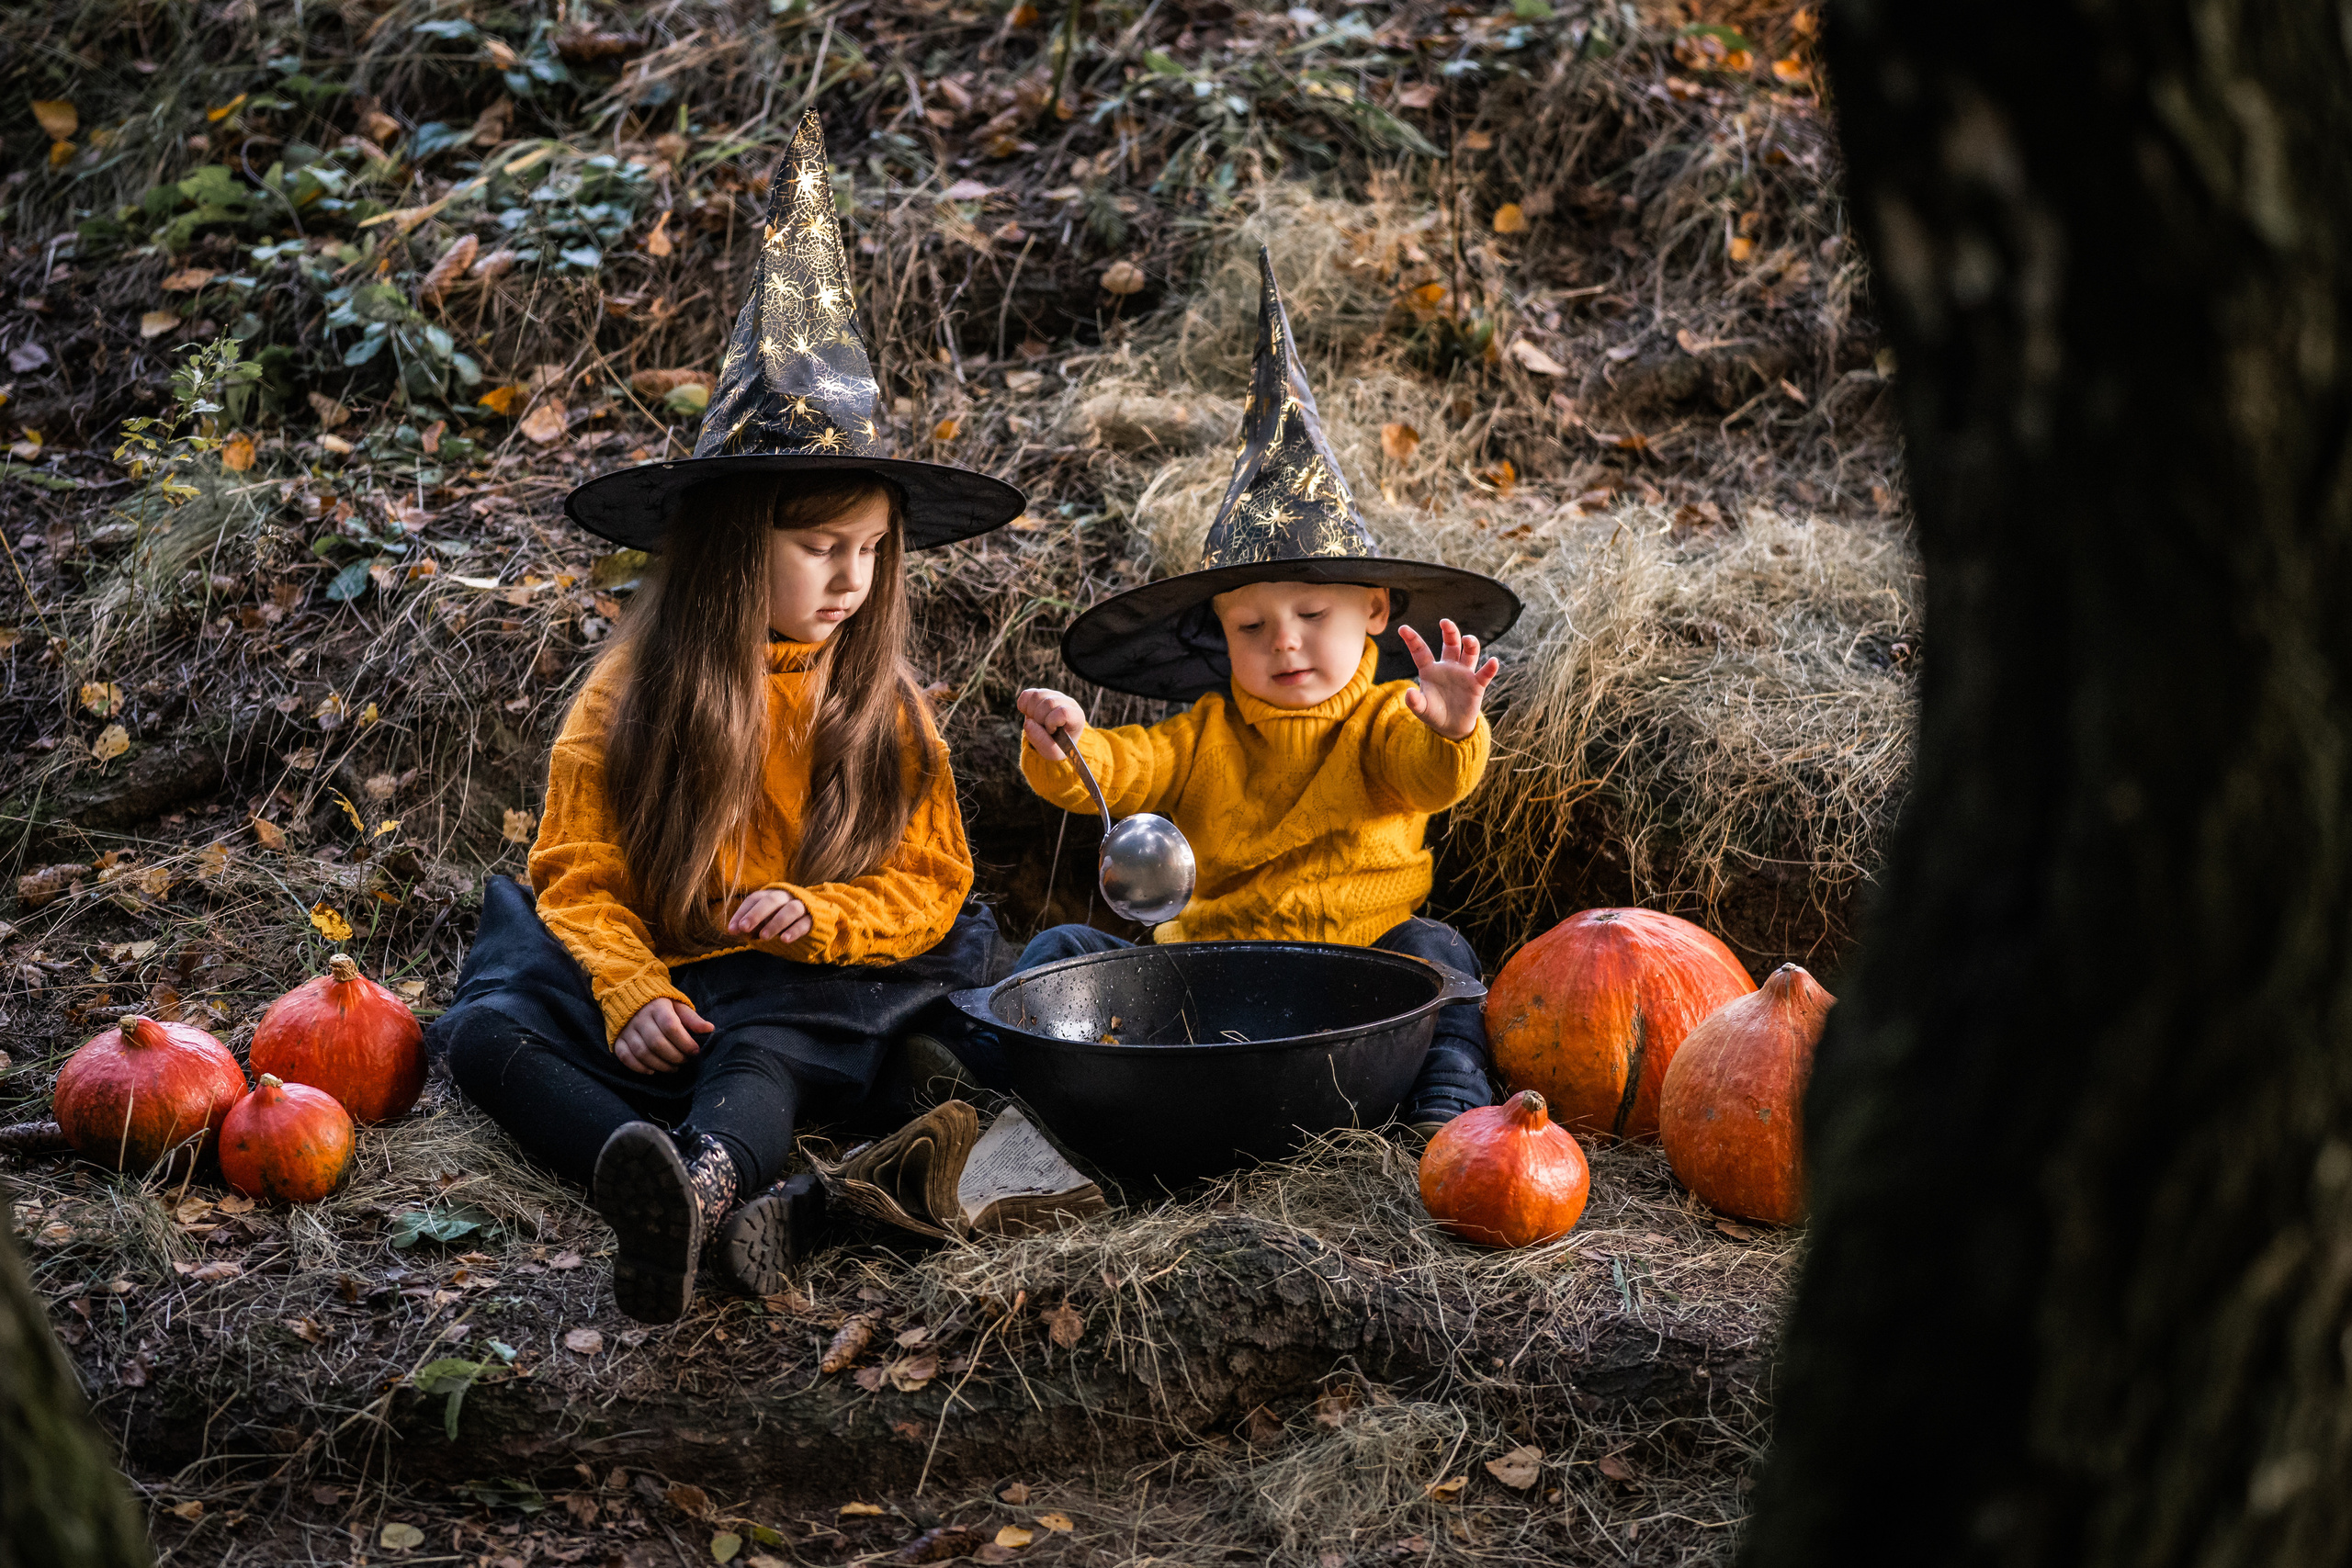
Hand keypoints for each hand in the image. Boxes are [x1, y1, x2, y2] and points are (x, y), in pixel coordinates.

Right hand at [614, 996, 713, 1074]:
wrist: (631, 996)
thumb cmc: (660, 1005)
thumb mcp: (678, 1005)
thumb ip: (692, 1019)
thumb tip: (709, 1029)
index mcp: (658, 1007)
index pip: (671, 1027)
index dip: (685, 1042)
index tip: (695, 1051)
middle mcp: (640, 1018)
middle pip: (657, 1043)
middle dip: (674, 1057)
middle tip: (685, 1061)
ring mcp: (627, 1030)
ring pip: (642, 1053)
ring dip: (660, 1065)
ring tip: (673, 1068)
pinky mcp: (618, 1040)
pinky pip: (626, 1057)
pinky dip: (639, 1067)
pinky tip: (652, 1070)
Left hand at [727, 888, 811, 943]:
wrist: (816, 919)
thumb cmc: (782, 920)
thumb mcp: (765, 921)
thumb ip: (751, 925)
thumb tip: (733, 930)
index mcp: (772, 895)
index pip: (755, 899)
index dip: (742, 912)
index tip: (732, 930)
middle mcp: (787, 897)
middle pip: (772, 900)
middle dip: (756, 914)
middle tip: (744, 928)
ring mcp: (802, 906)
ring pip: (791, 909)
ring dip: (776, 922)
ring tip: (763, 937)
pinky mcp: (814, 918)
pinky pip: (805, 922)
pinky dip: (794, 930)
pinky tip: (785, 940)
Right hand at [1016, 687, 1088, 760]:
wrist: (1052, 741)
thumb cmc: (1057, 747)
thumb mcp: (1053, 753)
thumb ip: (1042, 741)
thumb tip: (1029, 723)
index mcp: (1076, 716)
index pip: (1063, 711)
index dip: (1051, 722)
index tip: (1051, 731)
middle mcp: (1068, 702)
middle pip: (1048, 702)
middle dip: (1039, 718)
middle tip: (1042, 728)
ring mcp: (1054, 695)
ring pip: (1037, 696)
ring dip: (1031, 712)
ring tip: (1036, 722)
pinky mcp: (1042, 693)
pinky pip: (1027, 694)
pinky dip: (1023, 706)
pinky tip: (1029, 715)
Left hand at [1400, 620, 1498, 740]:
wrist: (1451, 727)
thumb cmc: (1433, 714)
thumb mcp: (1421, 709)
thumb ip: (1414, 702)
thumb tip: (1409, 692)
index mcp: (1430, 670)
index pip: (1421, 651)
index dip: (1412, 639)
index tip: (1402, 628)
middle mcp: (1448, 666)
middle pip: (1450, 643)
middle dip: (1449, 631)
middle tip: (1445, 622)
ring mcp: (1463, 673)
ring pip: (1469, 653)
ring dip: (1470, 644)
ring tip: (1467, 639)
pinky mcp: (1476, 684)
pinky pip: (1484, 673)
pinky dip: (1490, 668)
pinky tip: (1493, 662)